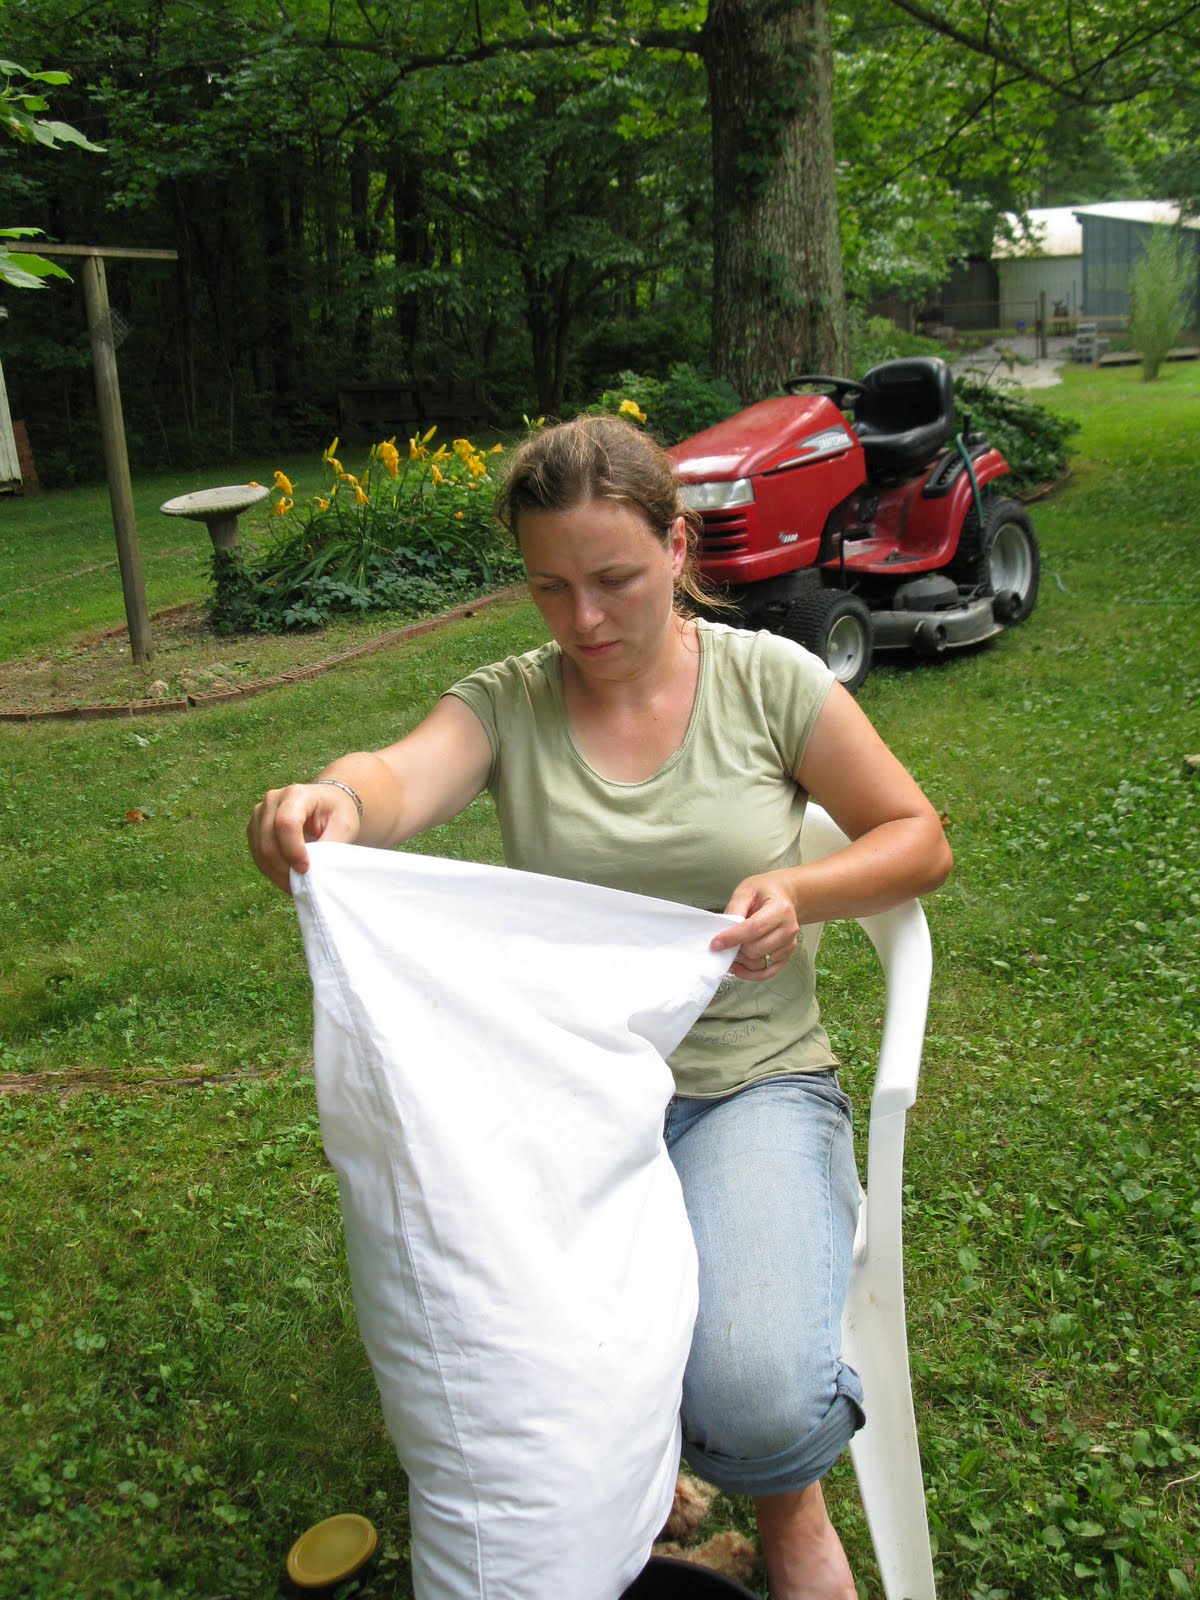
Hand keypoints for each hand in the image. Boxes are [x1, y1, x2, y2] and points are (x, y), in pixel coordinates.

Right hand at [247, 781, 361, 893]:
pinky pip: (257, 855)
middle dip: (284, 867)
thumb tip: (313, 870)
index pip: (286, 823)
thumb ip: (329, 845)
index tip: (307, 868)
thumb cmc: (337, 812)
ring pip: (260, 851)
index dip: (293, 850)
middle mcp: (273, 800)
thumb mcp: (344, 825)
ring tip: (296, 884)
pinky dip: (271, 871)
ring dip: (276, 872)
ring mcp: (260, 813)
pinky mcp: (255, 827)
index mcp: (297, 794)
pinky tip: (286, 878)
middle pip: (268, 840)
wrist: (326, 802)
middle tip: (303, 883)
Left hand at [710, 870, 800, 980]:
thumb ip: (734, 909)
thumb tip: (723, 931)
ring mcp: (789, 944)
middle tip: (723, 944)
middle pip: (757, 949)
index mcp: (780, 909)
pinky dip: (750, 973)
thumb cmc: (764, 892)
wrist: (784, 897)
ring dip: (742, 961)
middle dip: (736, 949)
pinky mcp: (786, 955)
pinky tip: (738, 965)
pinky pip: (767, 972)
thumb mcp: (746, 891)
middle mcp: (788, 929)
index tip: (715, 944)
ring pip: (760, 963)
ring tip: (731, 951)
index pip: (755, 928)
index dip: (733, 938)